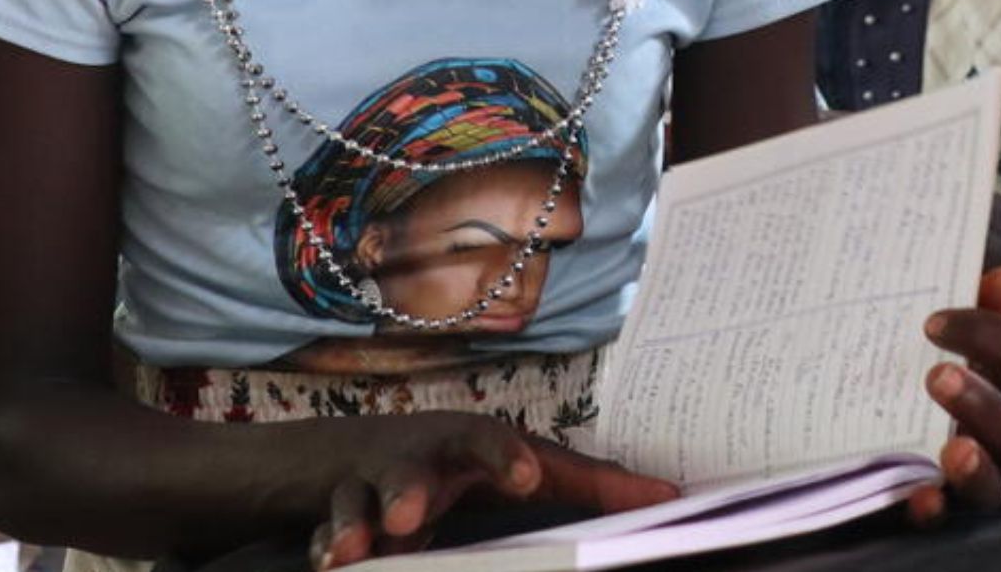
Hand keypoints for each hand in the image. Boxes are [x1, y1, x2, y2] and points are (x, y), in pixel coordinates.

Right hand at [309, 413, 676, 567]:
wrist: (351, 456)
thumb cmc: (460, 464)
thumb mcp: (518, 466)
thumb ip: (590, 483)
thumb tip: (671, 497)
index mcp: (467, 444)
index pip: (489, 441)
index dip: (505, 457)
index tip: (524, 478)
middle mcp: (416, 459)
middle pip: (410, 471)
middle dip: (408, 492)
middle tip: (407, 520)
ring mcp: (369, 489)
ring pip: (358, 505)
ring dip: (358, 525)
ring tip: (357, 551)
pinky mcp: (337, 519)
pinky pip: (329, 536)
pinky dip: (330, 550)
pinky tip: (332, 565)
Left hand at [907, 266, 1000, 524]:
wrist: (872, 416)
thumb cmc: (925, 359)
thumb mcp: (945, 329)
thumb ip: (978, 302)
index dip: (990, 335)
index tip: (931, 322)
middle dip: (984, 402)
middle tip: (937, 376)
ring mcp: (978, 476)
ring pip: (994, 483)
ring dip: (976, 465)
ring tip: (951, 448)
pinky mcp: (943, 507)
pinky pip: (947, 519)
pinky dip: (936, 508)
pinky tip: (919, 497)